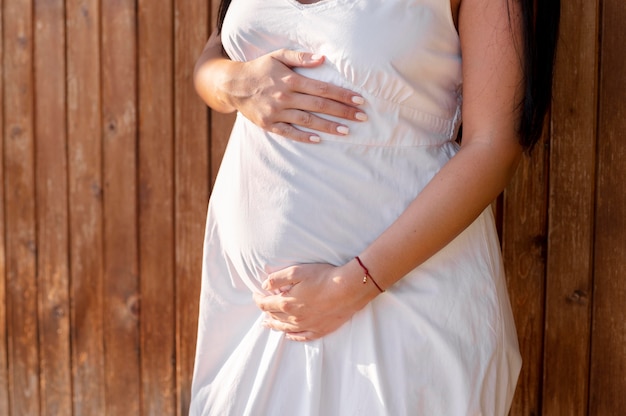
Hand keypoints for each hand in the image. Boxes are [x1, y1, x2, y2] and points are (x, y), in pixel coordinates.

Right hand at [219, 49, 367, 142]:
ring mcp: (276, 112)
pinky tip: (318, 140)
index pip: (322, 89)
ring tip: (346, 131)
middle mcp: (284, 97)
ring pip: (307, 121)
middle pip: (319, 106)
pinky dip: (303, 137)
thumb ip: (300, 58)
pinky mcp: (269, 124)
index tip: (359, 100)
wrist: (233, 85)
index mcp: (290, 80)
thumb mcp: (278, 56)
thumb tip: (322, 59)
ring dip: (328, 126)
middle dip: (342, 111)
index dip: (342, 95)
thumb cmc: (260, 68)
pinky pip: (289, 133)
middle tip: (362, 117)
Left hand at [253, 261, 377, 340]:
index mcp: (287, 303)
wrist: (348, 289)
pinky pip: (302, 336)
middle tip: (262, 307)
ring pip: (285, 329)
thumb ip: (277, 279)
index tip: (256, 294)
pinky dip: (293, 336)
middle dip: (266, 311)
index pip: (265, 304)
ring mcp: (307, 326)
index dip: (258, 299)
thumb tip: (264, 286)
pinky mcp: (320, 330)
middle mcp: (294, 318)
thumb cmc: (323, 277)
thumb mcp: (296, 272)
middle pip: (274, 317)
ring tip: (268, 324)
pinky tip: (289, 335)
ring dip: (275, 325)